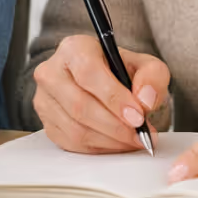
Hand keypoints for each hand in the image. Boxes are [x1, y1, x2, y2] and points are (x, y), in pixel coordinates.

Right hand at [32, 35, 170, 153]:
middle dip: (116, 126)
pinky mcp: (46, 123)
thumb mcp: (144, 65)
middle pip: (80, 106)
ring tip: (134, 140)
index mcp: (74, 49)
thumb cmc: (118, 71)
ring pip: (76, 129)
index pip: (89, 73)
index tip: (138, 116)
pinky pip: (72, 144)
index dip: (114, 98)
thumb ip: (153, 77)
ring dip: (110, 141)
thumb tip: (145, 100)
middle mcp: (52, 72)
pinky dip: (100, 148)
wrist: (99, 81)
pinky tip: (117, 143)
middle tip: (141, 135)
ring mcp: (45, 100)